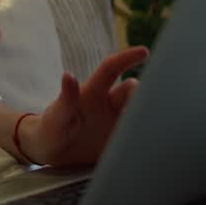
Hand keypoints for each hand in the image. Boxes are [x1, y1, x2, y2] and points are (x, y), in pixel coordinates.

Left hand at [22, 46, 148, 166]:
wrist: (51, 153)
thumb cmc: (51, 129)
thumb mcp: (55, 117)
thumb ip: (65, 100)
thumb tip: (68, 75)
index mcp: (93, 92)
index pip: (111, 68)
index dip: (127, 58)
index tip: (144, 52)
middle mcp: (109, 104)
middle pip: (131, 91)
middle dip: (141, 93)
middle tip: (146, 105)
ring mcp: (116, 122)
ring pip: (138, 112)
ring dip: (148, 115)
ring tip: (155, 125)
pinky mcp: (121, 141)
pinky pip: (137, 135)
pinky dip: (146, 136)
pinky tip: (152, 143)